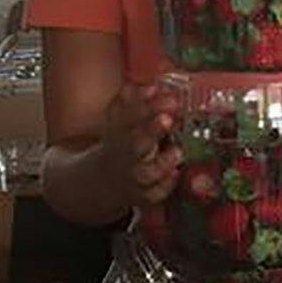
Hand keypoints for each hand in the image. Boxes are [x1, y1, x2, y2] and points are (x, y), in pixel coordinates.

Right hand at [103, 83, 178, 204]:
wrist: (103, 181)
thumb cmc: (121, 145)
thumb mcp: (119, 122)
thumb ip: (133, 102)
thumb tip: (152, 87)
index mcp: (120, 134)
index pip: (131, 117)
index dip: (147, 107)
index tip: (165, 96)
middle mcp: (127, 155)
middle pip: (137, 143)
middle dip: (152, 131)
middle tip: (168, 118)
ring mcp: (135, 176)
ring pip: (146, 173)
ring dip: (162, 163)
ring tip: (178, 151)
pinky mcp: (144, 196)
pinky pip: (154, 194)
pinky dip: (164, 186)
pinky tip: (175, 174)